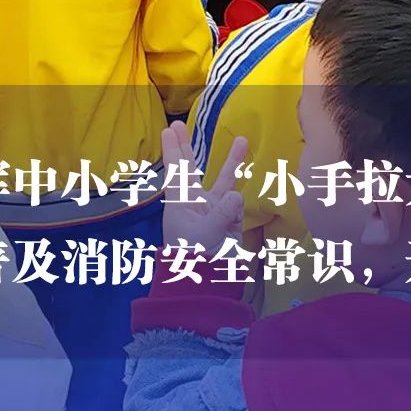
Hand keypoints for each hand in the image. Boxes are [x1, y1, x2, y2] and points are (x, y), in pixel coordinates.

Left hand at [161, 121, 245, 254]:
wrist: (206, 285)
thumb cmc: (195, 258)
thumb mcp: (205, 235)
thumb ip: (223, 212)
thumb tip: (236, 196)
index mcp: (181, 203)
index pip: (176, 171)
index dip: (173, 149)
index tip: (168, 129)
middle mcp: (195, 202)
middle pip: (190, 168)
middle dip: (187, 146)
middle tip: (179, 125)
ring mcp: (212, 210)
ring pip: (224, 180)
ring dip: (232, 162)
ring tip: (242, 139)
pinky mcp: (228, 220)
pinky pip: (236, 205)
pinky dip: (237, 212)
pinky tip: (231, 228)